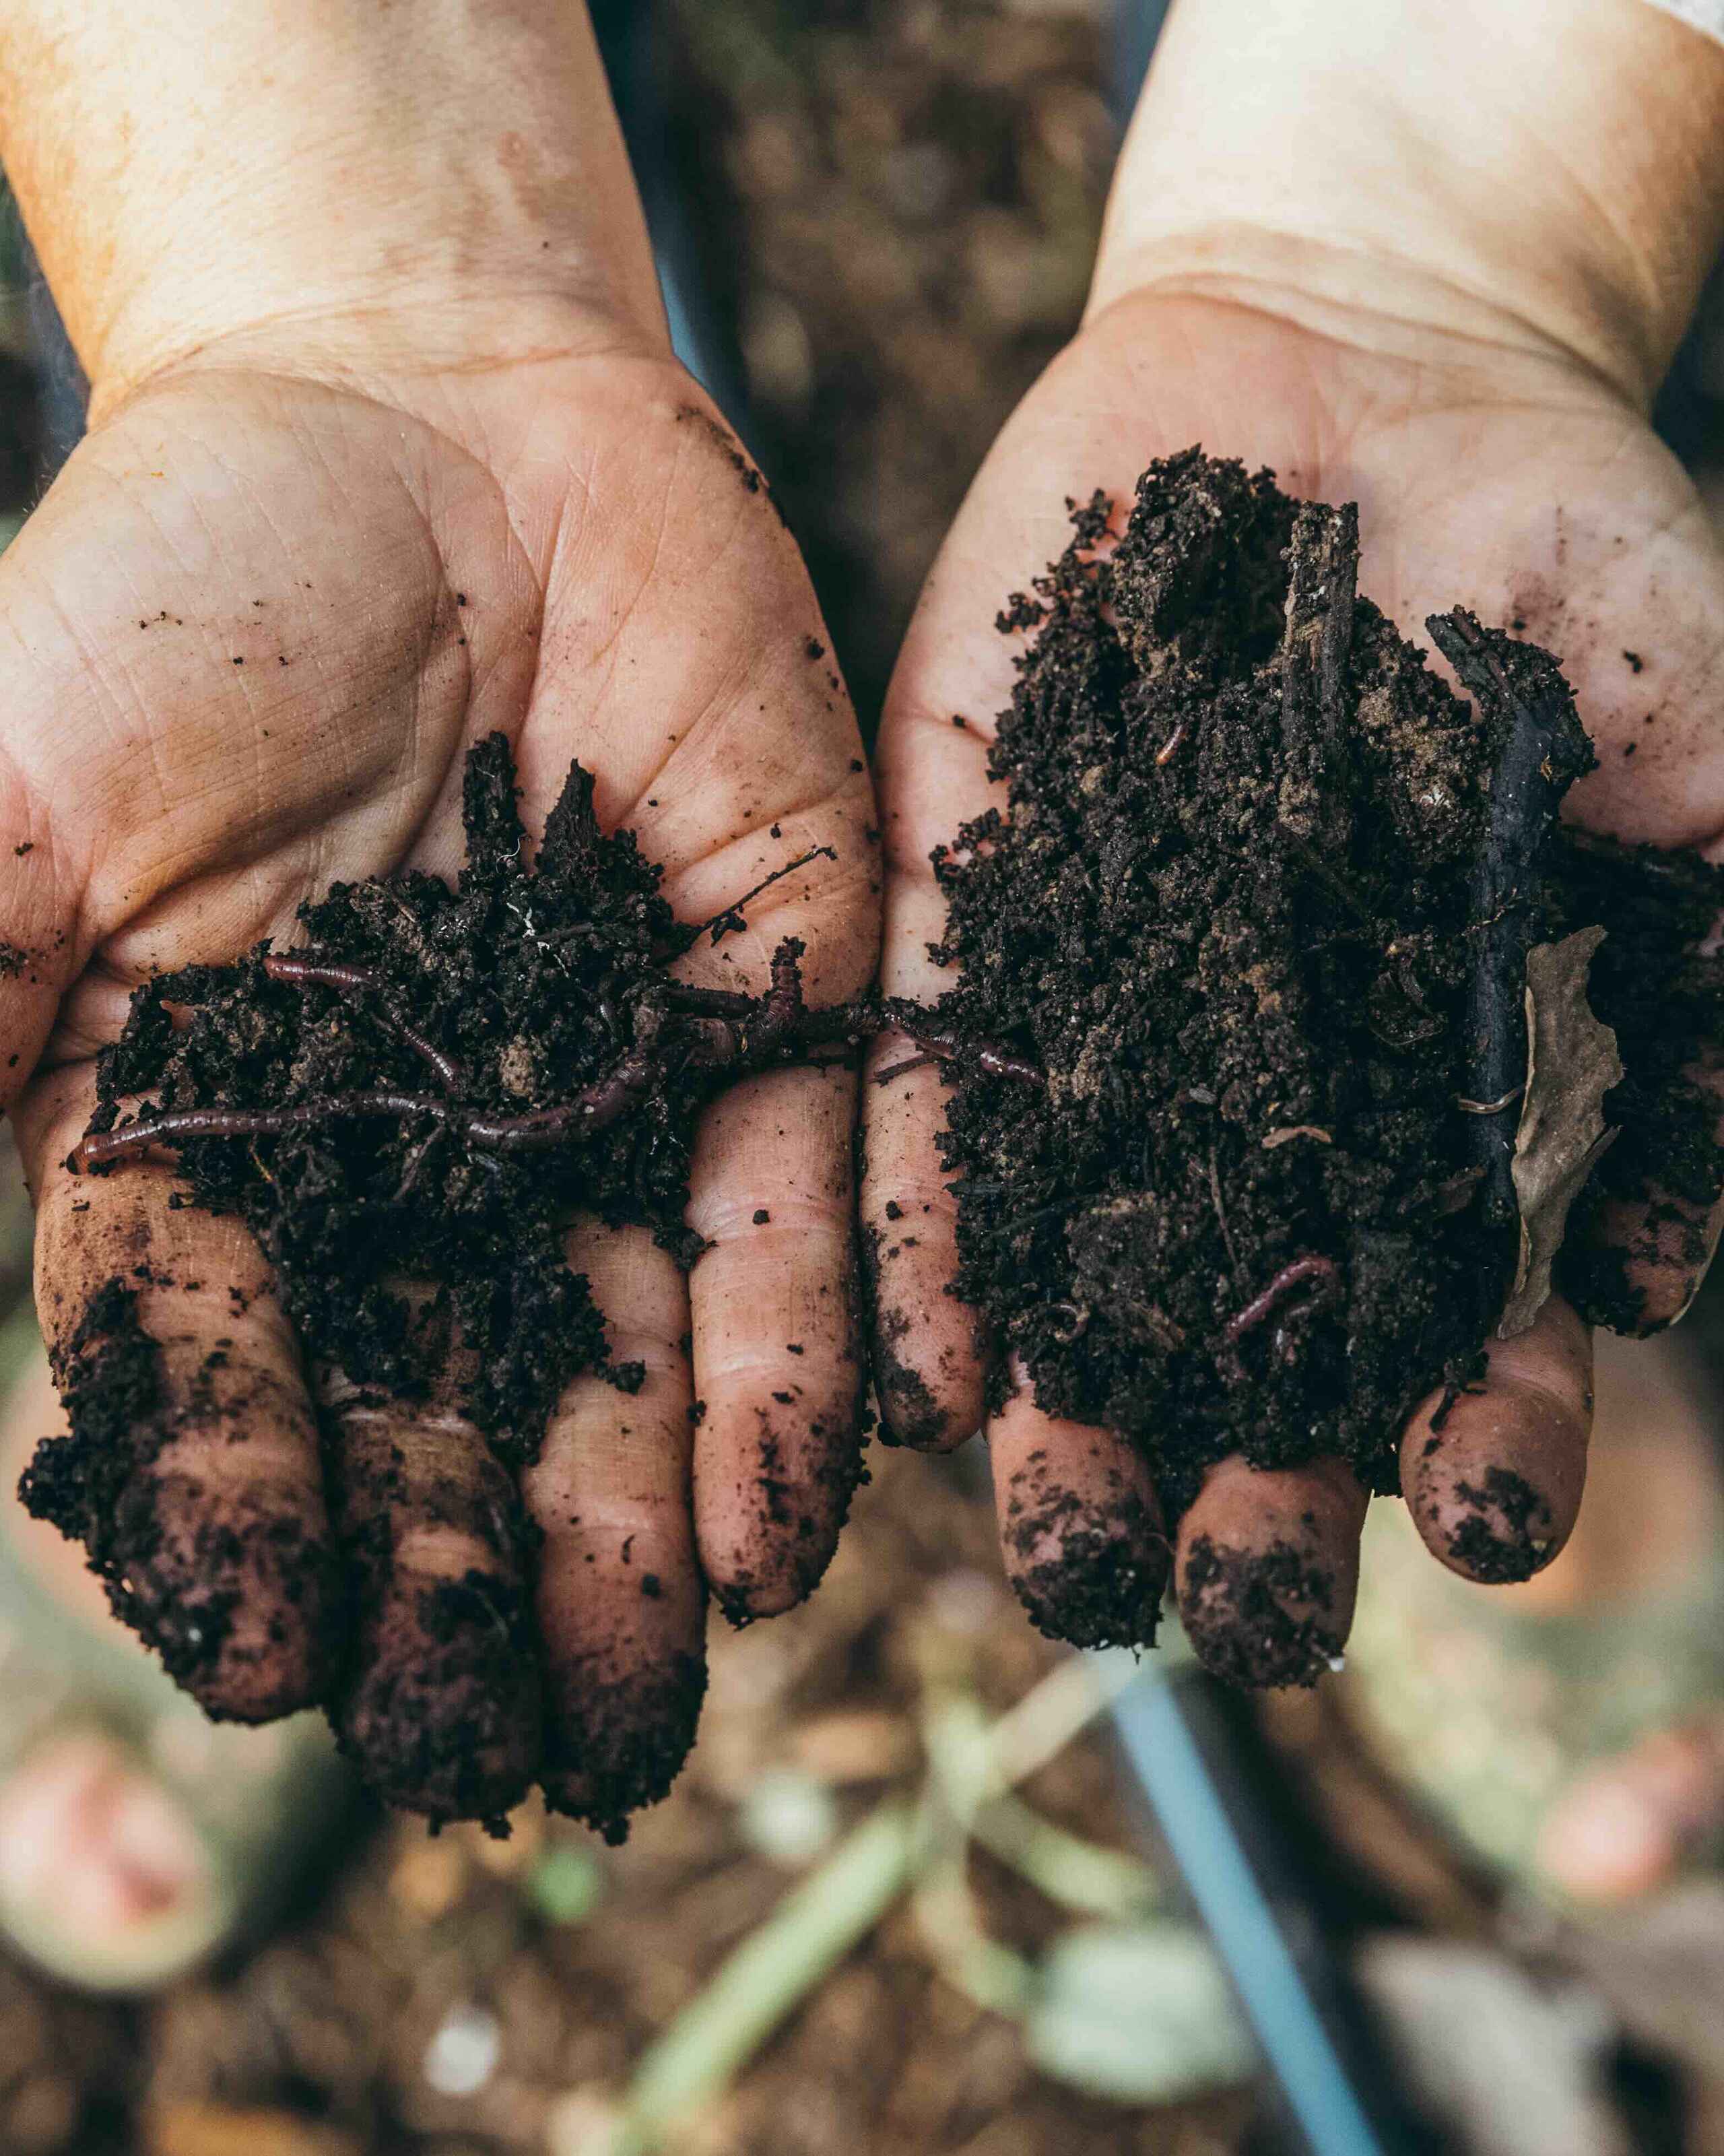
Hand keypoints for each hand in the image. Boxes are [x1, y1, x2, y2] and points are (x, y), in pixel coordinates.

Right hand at [0, 5, 875, 1832]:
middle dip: (469, 1584)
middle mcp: (426, 1162)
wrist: (429, 419)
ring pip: (629, 1354)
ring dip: (634, 1532)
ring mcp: (608, 1099)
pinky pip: (790, 1211)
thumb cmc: (181, 590)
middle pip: (445, 1408)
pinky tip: (791, 1512)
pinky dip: (794, 1357)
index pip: (229, 1374)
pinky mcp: (770, 1016)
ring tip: (647, 1707)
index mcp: (227, 1141)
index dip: (251, 1518)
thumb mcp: (4, 808)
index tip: (280, 1664)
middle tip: (500, 1766)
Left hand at [862, 0, 1723, 1680]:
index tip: (1484, 1517)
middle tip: (1231, 1611)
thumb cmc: (1583, 570)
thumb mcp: (1713, 756)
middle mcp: (1270, 1108)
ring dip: (1070, 1419)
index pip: (1470, 1330)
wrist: (1380, 376)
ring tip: (1055, 1535)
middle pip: (1256, 1357)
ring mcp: (1112, 1022)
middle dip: (1249, 1495)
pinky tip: (923, 1359)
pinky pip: (937, 1100)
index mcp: (1448, 1111)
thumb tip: (1700, 1236)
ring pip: (1083, 1273)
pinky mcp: (971, 915)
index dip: (1488, 1434)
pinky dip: (932, 1228)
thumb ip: (1711, 976)